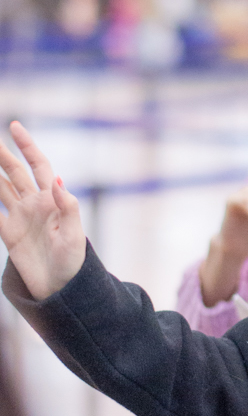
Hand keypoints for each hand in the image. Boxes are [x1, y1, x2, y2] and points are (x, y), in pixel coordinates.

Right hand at [0, 121, 85, 299]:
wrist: (61, 289)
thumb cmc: (73, 263)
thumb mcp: (73, 235)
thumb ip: (66, 207)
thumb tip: (55, 179)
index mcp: (52, 200)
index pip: (38, 165)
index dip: (28, 145)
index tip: (14, 126)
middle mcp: (35, 204)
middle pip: (14, 172)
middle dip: (1, 154)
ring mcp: (20, 217)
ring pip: (0, 187)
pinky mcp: (9, 233)